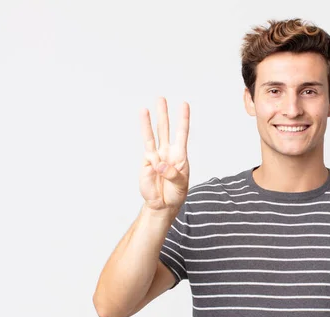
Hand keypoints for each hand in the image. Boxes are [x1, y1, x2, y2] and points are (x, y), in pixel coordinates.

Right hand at [139, 97, 189, 213]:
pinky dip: (147, 145)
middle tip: (161, 98)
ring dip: (148, 122)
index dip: (183, 119)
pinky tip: (148, 147)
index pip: (182, 133)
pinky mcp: (146, 164)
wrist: (163, 205)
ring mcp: (155, 157)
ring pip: (152, 136)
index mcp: (180, 155)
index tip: (184, 104)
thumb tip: (158, 164)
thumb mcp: (180, 184)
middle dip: (163, 114)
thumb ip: (172, 174)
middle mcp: (167, 152)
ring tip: (145, 109)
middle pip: (165, 129)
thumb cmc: (175, 194)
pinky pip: (146, 152)